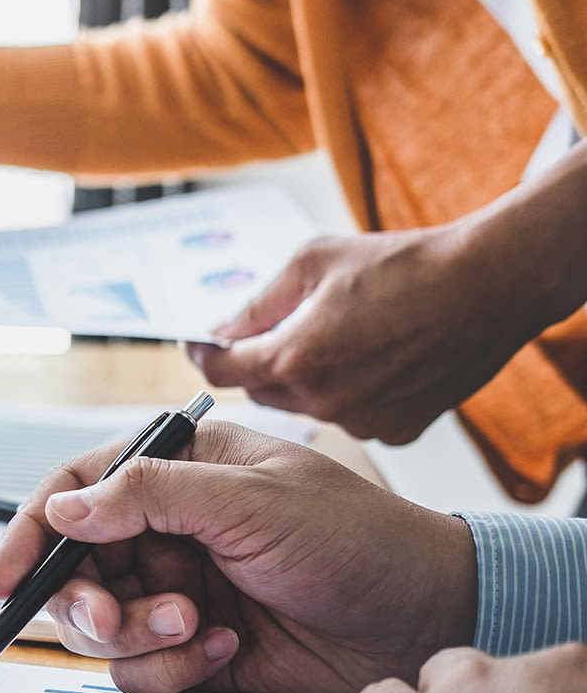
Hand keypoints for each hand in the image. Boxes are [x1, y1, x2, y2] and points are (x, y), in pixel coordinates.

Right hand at [0, 422, 476, 692]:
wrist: (424, 617)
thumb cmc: (356, 538)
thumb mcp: (250, 501)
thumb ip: (149, 495)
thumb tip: (64, 506)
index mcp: (174, 469)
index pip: (73, 490)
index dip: (30, 533)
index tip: (3, 580)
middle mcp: (164, 528)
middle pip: (72, 570)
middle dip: (88, 602)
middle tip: (119, 622)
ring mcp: (176, 587)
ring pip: (100, 626)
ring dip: (138, 637)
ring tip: (196, 629)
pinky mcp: (193, 644)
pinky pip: (140, 669)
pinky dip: (170, 667)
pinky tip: (222, 649)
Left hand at [185, 227, 546, 443]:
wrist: (491, 285)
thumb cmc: (405, 265)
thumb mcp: (312, 262)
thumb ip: (256, 304)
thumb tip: (219, 330)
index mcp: (294, 359)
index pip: (220, 371)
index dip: (205, 354)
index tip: (201, 343)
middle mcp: (323, 401)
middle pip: (261, 390)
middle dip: (260, 361)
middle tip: (274, 331)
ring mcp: (362, 421)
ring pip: (307, 405)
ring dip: (307, 378)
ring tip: (340, 338)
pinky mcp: (396, 429)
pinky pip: (352, 416)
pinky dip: (350, 393)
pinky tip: (375, 361)